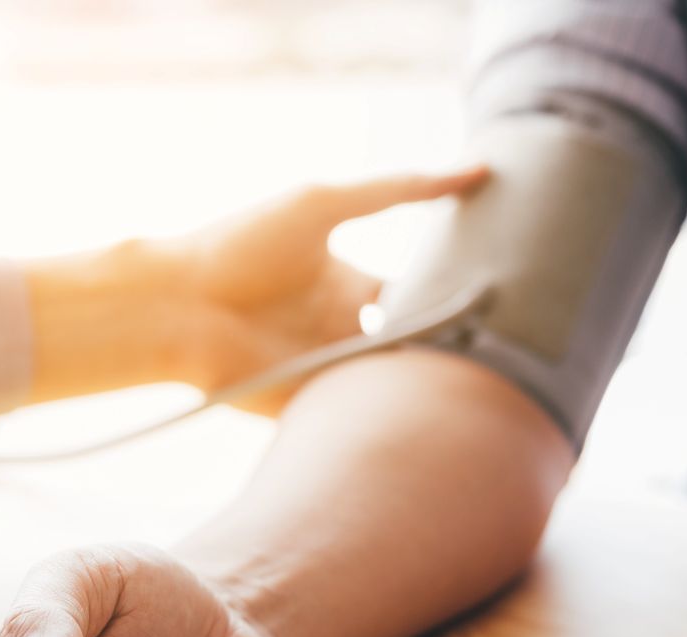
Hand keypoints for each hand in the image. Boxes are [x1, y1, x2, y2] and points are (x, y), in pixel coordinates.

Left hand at [27, 166, 488, 408]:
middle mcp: (341, 328)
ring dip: (428, 384)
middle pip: (414, 343)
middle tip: (509, 349)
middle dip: (454, 346)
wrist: (177, 303)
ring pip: (393, 384)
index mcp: (347, 282)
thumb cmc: (241, 245)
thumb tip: (475, 169)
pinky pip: (358, 416)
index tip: (506, 296)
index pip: (416, 292)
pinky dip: (389, 415)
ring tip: (487, 385)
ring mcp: (324, 370)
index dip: (457, 294)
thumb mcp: (325, 204)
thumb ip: (399, 190)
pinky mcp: (304, 408)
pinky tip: (435, 416)